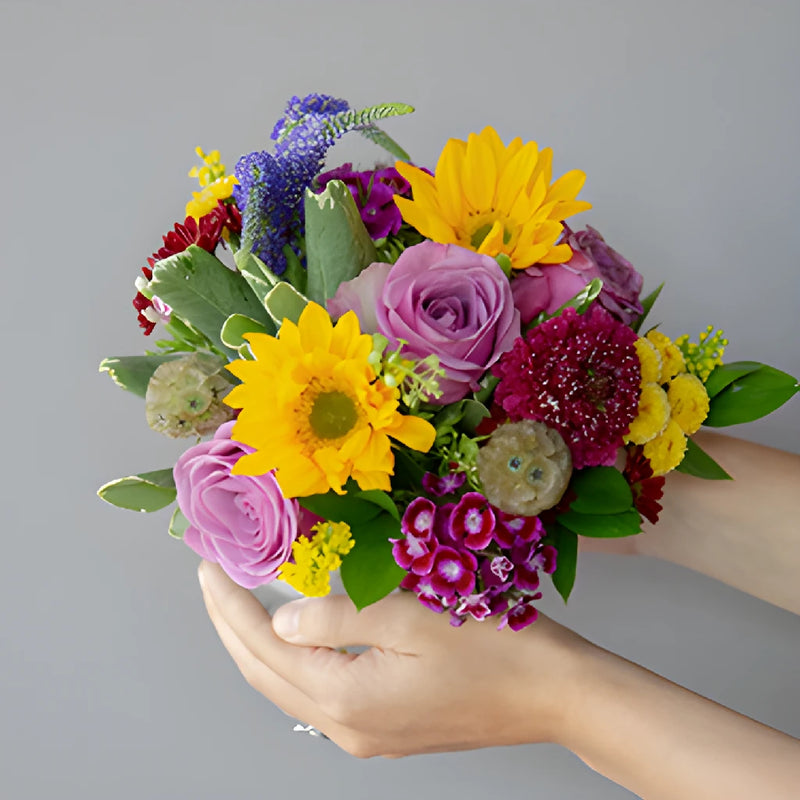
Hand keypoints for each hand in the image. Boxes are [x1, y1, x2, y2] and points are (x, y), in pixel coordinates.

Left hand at [198, 561, 588, 757]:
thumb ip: (334, 618)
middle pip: (265, 675)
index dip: (229, 606)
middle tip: (213, 582)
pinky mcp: (387, 730)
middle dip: (231, 627)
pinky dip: (293, 662)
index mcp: (347, 698)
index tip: (208, 567)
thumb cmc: (492, 646)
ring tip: (241, 604)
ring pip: (289, 687)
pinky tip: (294, 636)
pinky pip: (319, 694)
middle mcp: (348, 728)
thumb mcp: (408, 617)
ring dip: (258, 645)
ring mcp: (368, 735)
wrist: (553, 693)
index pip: (264, 647)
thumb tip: (279, 620)